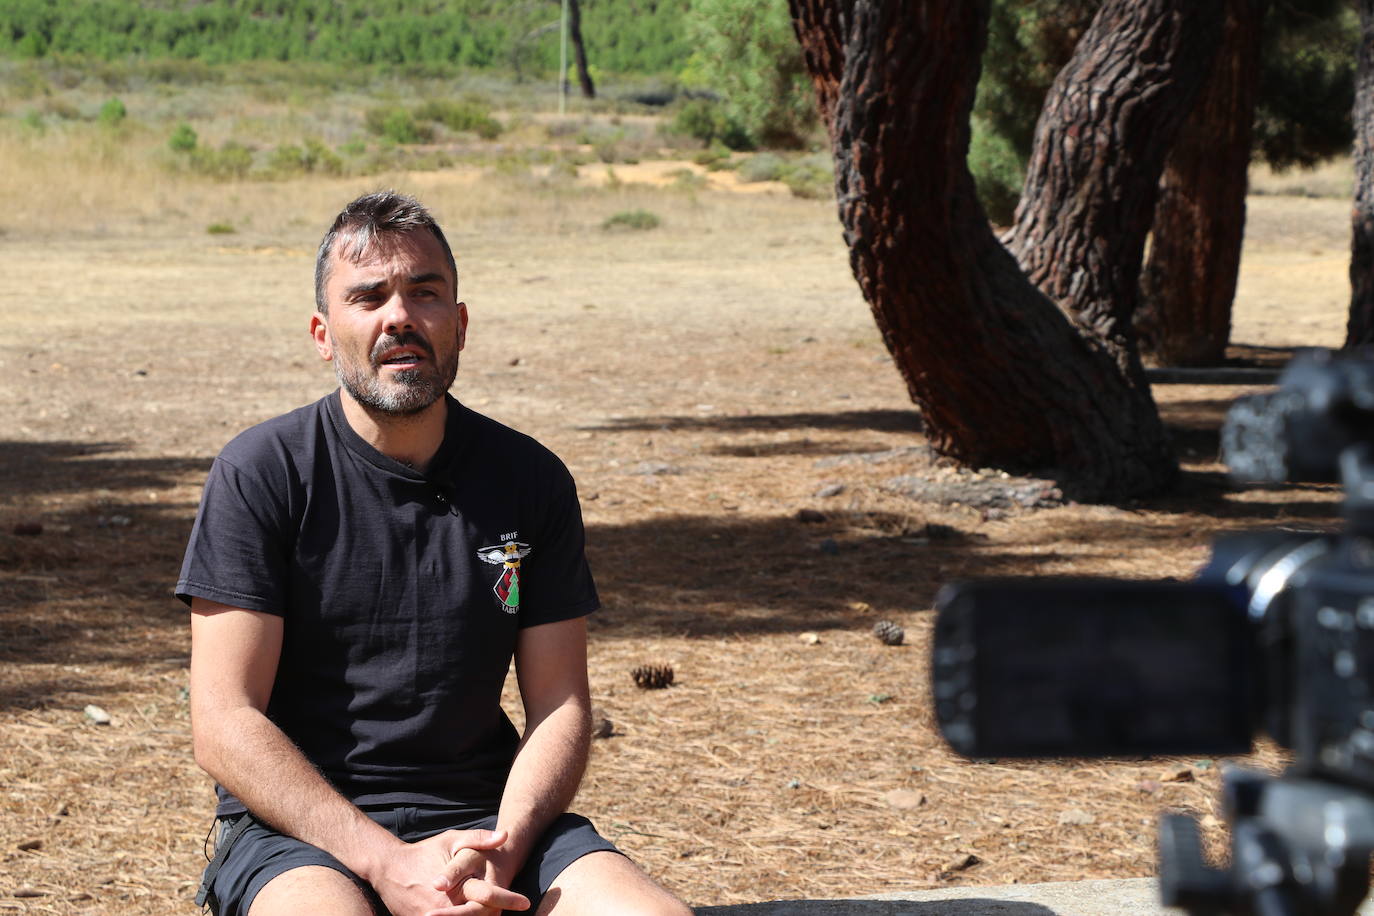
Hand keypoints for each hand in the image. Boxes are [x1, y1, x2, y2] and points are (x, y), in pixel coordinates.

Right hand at [368, 828, 528, 915]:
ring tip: (493, 912)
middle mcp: (443, 908)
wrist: (389, 868)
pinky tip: (472, 913)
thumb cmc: (424, 852)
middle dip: (494, 914)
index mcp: (454, 888)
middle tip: (509, 908)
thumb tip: (505, 835)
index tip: (525, 902)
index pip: (487, 897)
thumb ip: (479, 838)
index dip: (508, 900)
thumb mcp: (452, 840)